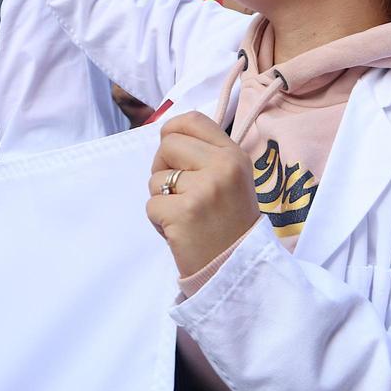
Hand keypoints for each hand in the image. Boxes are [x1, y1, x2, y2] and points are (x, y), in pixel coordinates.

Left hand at [145, 112, 261, 277]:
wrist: (238, 270)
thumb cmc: (230, 224)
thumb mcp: (231, 180)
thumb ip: (205, 156)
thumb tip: (168, 136)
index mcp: (234, 155)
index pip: (193, 120)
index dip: (173, 132)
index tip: (173, 152)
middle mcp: (222, 167)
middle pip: (168, 144)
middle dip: (163, 167)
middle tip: (179, 192)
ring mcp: (203, 190)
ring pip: (156, 177)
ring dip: (162, 198)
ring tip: (185, 216)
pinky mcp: (183, 213)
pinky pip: (151, 204)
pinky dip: (159, 221)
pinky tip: (180, 231)